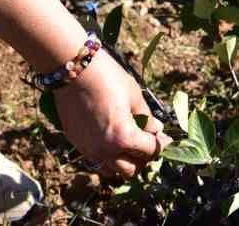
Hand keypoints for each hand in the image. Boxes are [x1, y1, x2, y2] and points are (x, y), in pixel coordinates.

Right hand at [53, 50, 169, 179]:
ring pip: (112, 170)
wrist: (73, 67)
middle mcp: (106, 149)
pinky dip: (107, 157)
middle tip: (147, 142)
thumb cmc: (106, 77)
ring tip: (128, 145)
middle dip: (143, 158)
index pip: (150, 151)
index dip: (162, 144)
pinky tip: (111, 141)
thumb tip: (156, 130)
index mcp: (124, 137)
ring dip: (124, 162)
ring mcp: (89, 149)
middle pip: (132, 169)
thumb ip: (147, 117)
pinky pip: (96, 160)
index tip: (166, 139)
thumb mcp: (134, 95)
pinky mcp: (77, 143)